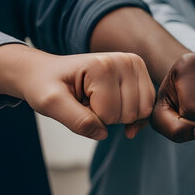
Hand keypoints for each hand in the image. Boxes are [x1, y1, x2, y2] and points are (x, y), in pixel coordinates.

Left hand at [0, 46, 155, 139]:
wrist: (46, 72)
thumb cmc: (46, 85)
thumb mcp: (50, 104)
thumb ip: (76, 121)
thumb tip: (103, 133)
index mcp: (103, 65)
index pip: (109, 113)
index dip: (92, 118)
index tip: (77, 103)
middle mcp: (125, 61)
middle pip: (130, 113)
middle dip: (108, 118)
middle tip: (88, 102)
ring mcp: (135, 65)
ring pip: (142, 111)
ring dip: (120, 116)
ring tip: (100, 101)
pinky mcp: (140, 72)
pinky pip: (148, 105)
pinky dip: (133, 115)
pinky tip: (116, 110)